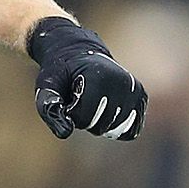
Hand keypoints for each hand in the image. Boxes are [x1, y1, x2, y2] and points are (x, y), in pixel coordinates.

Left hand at [28, 18, 146, 140]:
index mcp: (100, 77)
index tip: (68, 95)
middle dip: (84, 119)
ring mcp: (136, 90)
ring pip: (115, 130)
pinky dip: (116, 129)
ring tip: (93, 101)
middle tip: (80, 97)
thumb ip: (49, 108)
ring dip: (98, 123)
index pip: (83, 117)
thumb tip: (65, 133)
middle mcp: (123, 83)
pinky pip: (131, 131)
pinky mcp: (141, 98)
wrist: (78, 54)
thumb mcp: (47, 86)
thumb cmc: (61, 73)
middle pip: (100, 126)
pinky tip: (106, 111)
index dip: (70, 113)